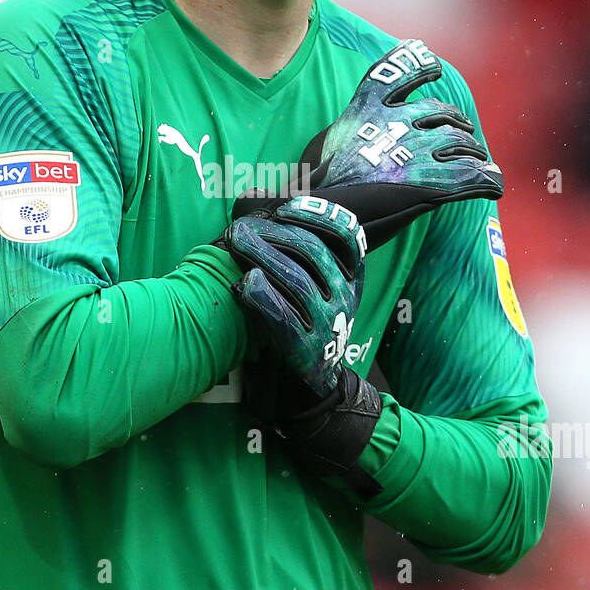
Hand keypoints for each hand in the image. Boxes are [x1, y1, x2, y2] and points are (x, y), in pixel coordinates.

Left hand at [218, 196, 383, 500]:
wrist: (311, 387)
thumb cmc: (304, 323)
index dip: (318, 215)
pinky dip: (261, 294)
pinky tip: (246, 281)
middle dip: (273, 232)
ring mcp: (326, 324)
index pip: (348, 235)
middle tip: (241, 228)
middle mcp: (344, 298)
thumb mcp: (316, 287)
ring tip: (236, 243)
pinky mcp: (302, 349)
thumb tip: (260, 201)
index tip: (285, 210)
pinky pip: (280, 315)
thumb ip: (299, 249)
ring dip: (260, 255)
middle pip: (311, 251)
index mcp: (352, 278)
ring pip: (294, 278)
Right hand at [230, 38, 502, 251]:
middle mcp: (396, 123)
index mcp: (368, 108)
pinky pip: (473, 177)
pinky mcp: (432, 184)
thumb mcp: (328, 140)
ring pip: (462, 143)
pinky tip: (493, 185)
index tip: (432, 64)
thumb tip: (362, 127)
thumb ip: (354, 125)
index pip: (397, 71)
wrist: (321, 216)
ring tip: (479, 163)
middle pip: (441, 112)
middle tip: (462, 136)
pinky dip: (488, 181)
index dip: (418, 63)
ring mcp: (415, 152)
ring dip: (474, 153)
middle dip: (456, 124)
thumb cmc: (318, 184)